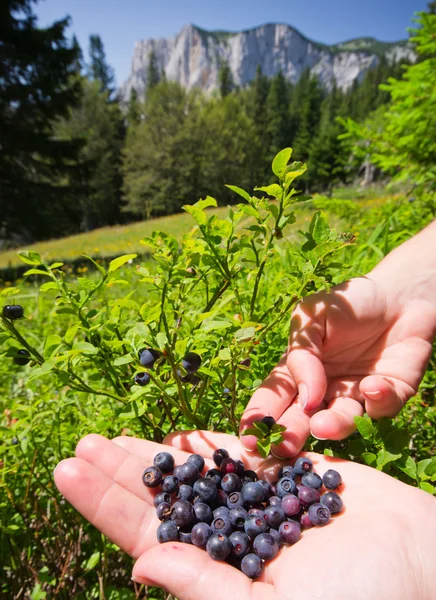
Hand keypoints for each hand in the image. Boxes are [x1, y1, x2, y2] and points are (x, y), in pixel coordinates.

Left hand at [54, 431, 435, 599]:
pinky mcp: (285, 477)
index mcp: (220, 575)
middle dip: (119, 474)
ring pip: (191, 475)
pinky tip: (174, 436)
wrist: (423, 564)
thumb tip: (140, 565)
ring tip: (109, 436)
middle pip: (163, 501)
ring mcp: (255, 505)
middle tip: (77, 446)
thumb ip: (209, 591)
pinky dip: (206, 443)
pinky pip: (238, 456)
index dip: (107, 504)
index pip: (149, 536)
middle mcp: (230, 539)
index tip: (70, 472)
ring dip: (152, 455)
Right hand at [241, 275, 435, 456]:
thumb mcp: (313, 317)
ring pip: (343, 421)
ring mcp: (357, 395)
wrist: (399, 292)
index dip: (259, 419)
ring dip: (333, 426)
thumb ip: (302, 353)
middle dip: (291, 436)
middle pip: (303, 420)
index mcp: (300, 370)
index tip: (247, 439)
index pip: (274, 398)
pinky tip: (372, 385)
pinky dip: (378, 401)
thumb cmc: (349, 302)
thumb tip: (305, 397)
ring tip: (323, 426)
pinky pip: (382, 408)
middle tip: (284, 449)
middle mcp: (326, 389)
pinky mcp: (390, 395)